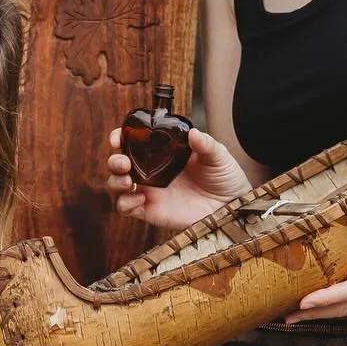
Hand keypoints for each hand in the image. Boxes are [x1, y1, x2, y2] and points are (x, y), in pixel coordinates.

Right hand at [107, 124, 251, 229]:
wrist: (232, 206)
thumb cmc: (225, 177)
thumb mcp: (218, 156)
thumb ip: (206, 144)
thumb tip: (193, 134)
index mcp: (163, 153)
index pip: (134, 142)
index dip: (120, 138)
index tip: (118, 137)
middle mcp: (152, 171)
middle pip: (119, 164)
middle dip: (113, 161)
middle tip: (123, 162)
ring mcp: (150, 192)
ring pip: (118, 186)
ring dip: (115, 181)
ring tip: (128, 180)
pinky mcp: (151, 211)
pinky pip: (127, 208)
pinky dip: (126, 203)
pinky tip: (140, 199)